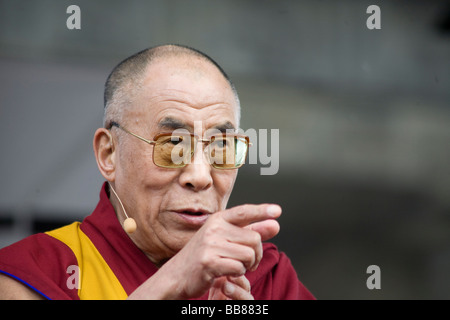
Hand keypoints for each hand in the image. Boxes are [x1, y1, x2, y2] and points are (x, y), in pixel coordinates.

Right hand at [128, 204, 280, 298]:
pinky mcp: (209, 262)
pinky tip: (227, 273)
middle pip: (254, 239)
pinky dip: (237, 273)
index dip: (262, 211)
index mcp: (218, 219)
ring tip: (234, 266)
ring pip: (249, 254)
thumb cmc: (202, 256)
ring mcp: (211, 244)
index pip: (244, 212)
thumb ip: (250, 231)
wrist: (177, 275)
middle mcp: (214, 228)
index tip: (277, 211)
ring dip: (247, 265)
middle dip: (256, 254)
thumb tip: (275, 224)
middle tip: (247, 261)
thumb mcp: (225, 240)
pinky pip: (239, 267)